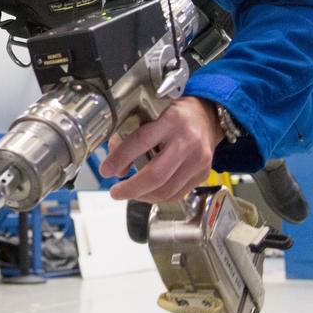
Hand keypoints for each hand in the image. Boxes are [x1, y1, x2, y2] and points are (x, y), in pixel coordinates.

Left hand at [98, 97, 221, 202]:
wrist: (207, 116)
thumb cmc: (175, 115)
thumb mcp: (151, 115)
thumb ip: (129, 139)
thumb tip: (117, 170)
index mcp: (171, 121)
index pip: (141, 141)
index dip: (120, 158)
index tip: (105, 170)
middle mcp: (187, 141)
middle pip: (156, 175)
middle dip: (130, 188)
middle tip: (115, 192)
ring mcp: (198, 160)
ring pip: (166, 190)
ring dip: (142, 196)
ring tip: (130, 193)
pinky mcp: (203, 174)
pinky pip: (177, 194)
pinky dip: (158, 197)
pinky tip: (147, 193)